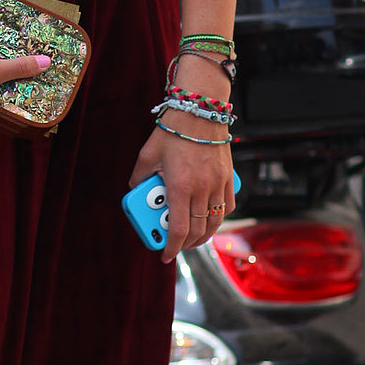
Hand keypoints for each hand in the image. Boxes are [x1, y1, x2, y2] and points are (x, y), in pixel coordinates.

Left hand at [127, 122, 234, 262]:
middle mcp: (201, 189)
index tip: (165, 254)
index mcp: (180, 186)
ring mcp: (217, 183)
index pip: (178, 229)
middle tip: (176, 246)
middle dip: (185, 245)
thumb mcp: (147, 154)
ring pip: (214, 222)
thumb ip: (139, 176)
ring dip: (203, 235)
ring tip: (193, 238)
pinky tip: (209, 218)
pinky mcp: (228, 177)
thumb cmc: (173, 130)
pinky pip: (227, 206)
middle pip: (196, 231)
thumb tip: (136, 189)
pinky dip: (219, 217)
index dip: (171, 247)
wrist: (200, 110)